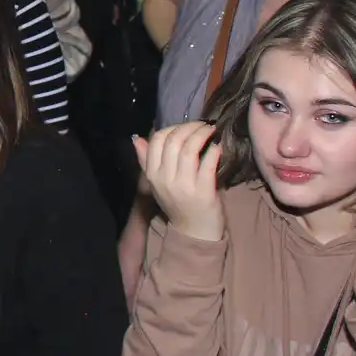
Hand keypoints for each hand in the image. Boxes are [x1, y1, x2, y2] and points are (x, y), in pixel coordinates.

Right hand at [133, 122, 224, 241]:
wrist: (193, 231)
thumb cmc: (178, 203)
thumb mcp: (157, 182)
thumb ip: (146, 160)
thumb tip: (136, 138)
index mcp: (152, 174)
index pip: (157, 141)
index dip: (173, 128)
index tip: (186, 127)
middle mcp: (164, 179)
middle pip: (174, 141)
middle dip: (190, 127)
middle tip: (203, 124)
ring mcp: (183, 185)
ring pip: (189, 149)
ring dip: (202, 134)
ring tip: (211, 130)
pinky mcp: (203, 191)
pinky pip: (207, 163)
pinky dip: (214, 150)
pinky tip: (218, 145)